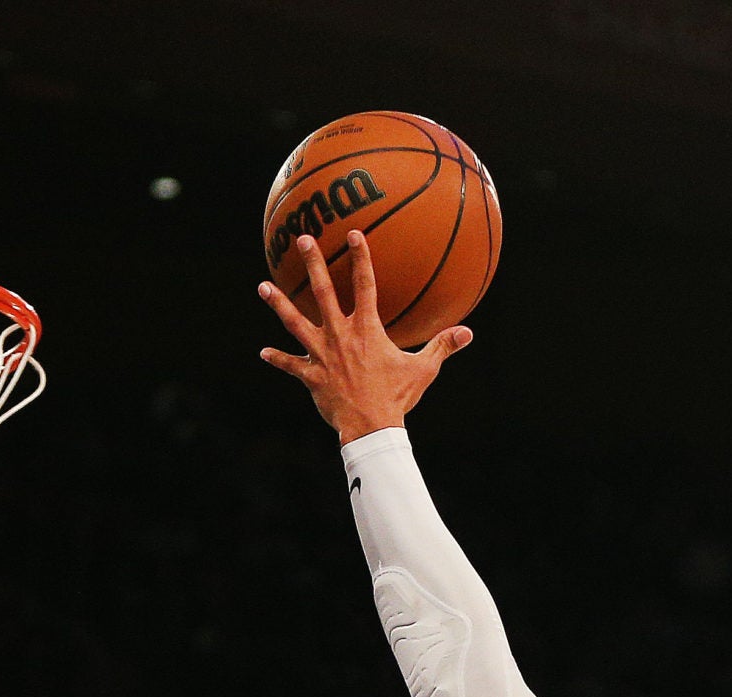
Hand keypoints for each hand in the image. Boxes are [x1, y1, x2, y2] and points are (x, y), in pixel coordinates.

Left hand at [258, 229, 472, 441]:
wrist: (371, 427)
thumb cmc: (397, 397)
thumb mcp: (423, 370)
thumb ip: (442, 346)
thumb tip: (468, 332)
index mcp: (367, 330)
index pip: (364, 285)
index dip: (360, 258)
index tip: (353, 234)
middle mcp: (340, 335)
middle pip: (322, 291)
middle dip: (313, 263)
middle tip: (302, 239)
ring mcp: (321, 354)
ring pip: (295, 323)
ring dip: (279, 304)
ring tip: (263, 287)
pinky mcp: (311, 376)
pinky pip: (290, 365)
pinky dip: (278, 359)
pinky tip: (263, 353)